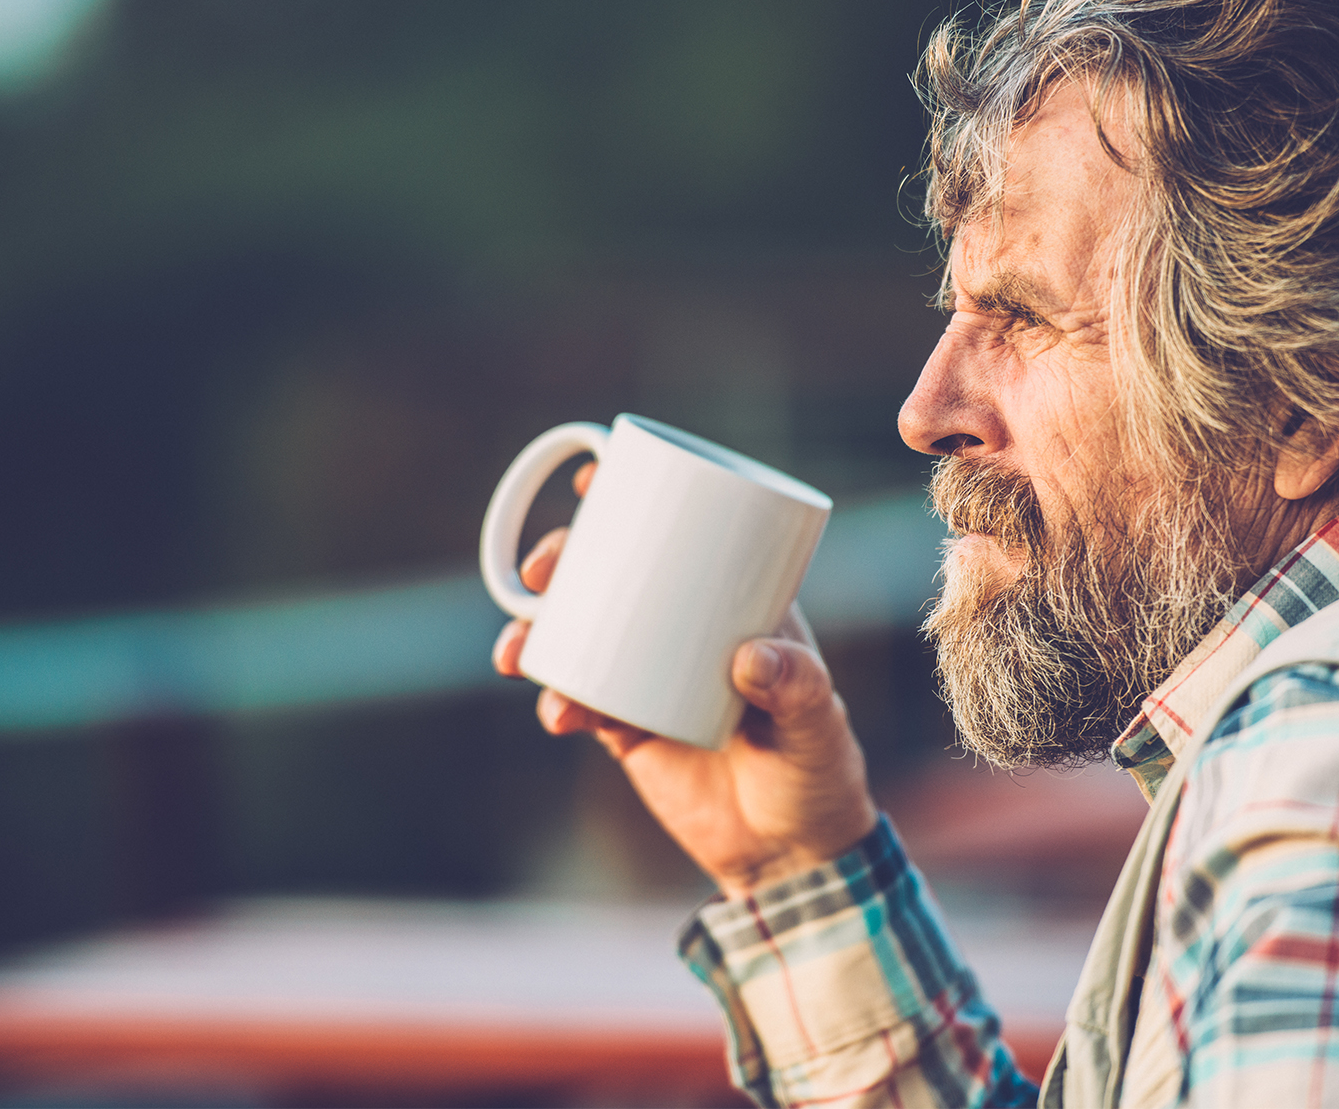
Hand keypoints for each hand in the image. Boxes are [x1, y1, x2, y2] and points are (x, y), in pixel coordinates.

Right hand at [492, 462, 878, 898]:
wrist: (791, 857)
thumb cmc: (818, 773)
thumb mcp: (817, 723)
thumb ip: (795, 688)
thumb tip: (748, 656)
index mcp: (733, 605)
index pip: (685, 539)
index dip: (635, 501)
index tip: (595, 479)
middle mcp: (685, 633)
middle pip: (610, 579)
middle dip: (563, 565)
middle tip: (543, 574)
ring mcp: (650, 678)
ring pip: (580, 637)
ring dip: (539, 634)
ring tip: (520, 652)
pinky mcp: (627, 730)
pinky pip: (579, 701)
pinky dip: (558, 700)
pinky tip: (555, 711)